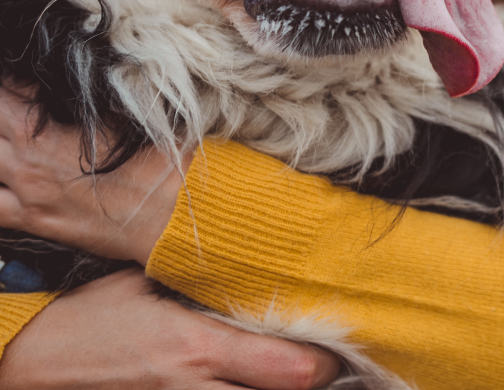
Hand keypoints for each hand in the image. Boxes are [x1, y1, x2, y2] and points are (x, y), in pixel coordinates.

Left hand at [0, 85, 184, 263]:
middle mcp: (25, 160)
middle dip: (1, 108)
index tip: (20, 71)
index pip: (9, 91)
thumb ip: (90, 97)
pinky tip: (4, 181)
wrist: (170, 211)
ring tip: (8, 135)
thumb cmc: (155, 160)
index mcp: (44, 130)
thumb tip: (78, 74)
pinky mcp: (34, 220)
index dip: (12, 80)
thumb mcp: (125, 115)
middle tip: (12, 103)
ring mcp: (26, 192)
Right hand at [0, 268, 340, 388]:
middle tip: (324, 362)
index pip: (292, 370)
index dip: (325, 362)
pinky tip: (255, 383)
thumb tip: (252, 265)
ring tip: (292, 373)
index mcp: (198, 348)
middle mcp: (195, 389)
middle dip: (311, 382)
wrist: (27, 366)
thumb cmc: (87, 319)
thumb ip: (202, 286)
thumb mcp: (146, 286)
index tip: (335, 343)